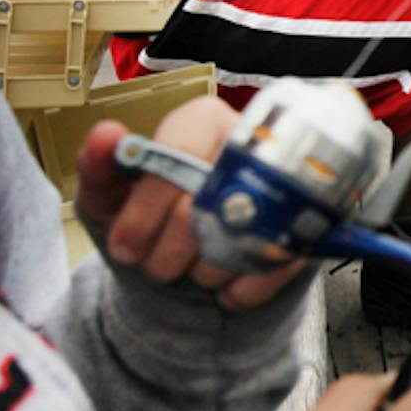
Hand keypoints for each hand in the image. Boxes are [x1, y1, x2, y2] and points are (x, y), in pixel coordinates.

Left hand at [74, 97, 308, 309]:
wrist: (191, 264)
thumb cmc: (149, 220)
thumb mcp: (111, 198)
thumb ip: (101, 168)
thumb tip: (106, 135)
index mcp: (204, 120)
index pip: (180, 151)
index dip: (147, 205)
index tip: (125, 248)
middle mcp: (253, 141)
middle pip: (208, 201)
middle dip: (169, 251)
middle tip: (156, 266)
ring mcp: (289, 185)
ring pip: (242, 237)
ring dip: (205, 272)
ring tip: (191, 270)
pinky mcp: (310, 226)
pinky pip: (275, 265)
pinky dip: (241, 289)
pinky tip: (224, 289)